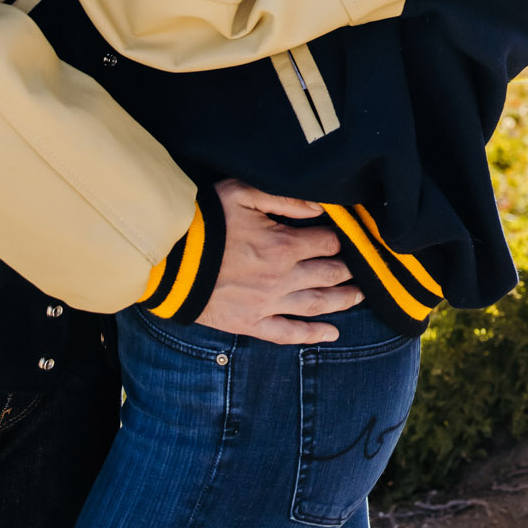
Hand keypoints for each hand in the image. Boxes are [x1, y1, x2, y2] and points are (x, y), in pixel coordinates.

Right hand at [195, 180, 361, 344]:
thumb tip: (320, 208)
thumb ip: (285, 199)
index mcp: (284, 245)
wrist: (167, 257)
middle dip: (348, 270)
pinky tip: (331, 334)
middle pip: (330, 275)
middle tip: (360, 268)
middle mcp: (282, 278)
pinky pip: (288, 334)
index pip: (327, 242)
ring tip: (358, 296)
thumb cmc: (204, 220)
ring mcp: (267, 303)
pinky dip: (312, 335)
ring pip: (316, 304)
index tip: (343, 237)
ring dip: (342, 300)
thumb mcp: (243, 192)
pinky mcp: (250, 322)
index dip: (338, 238)